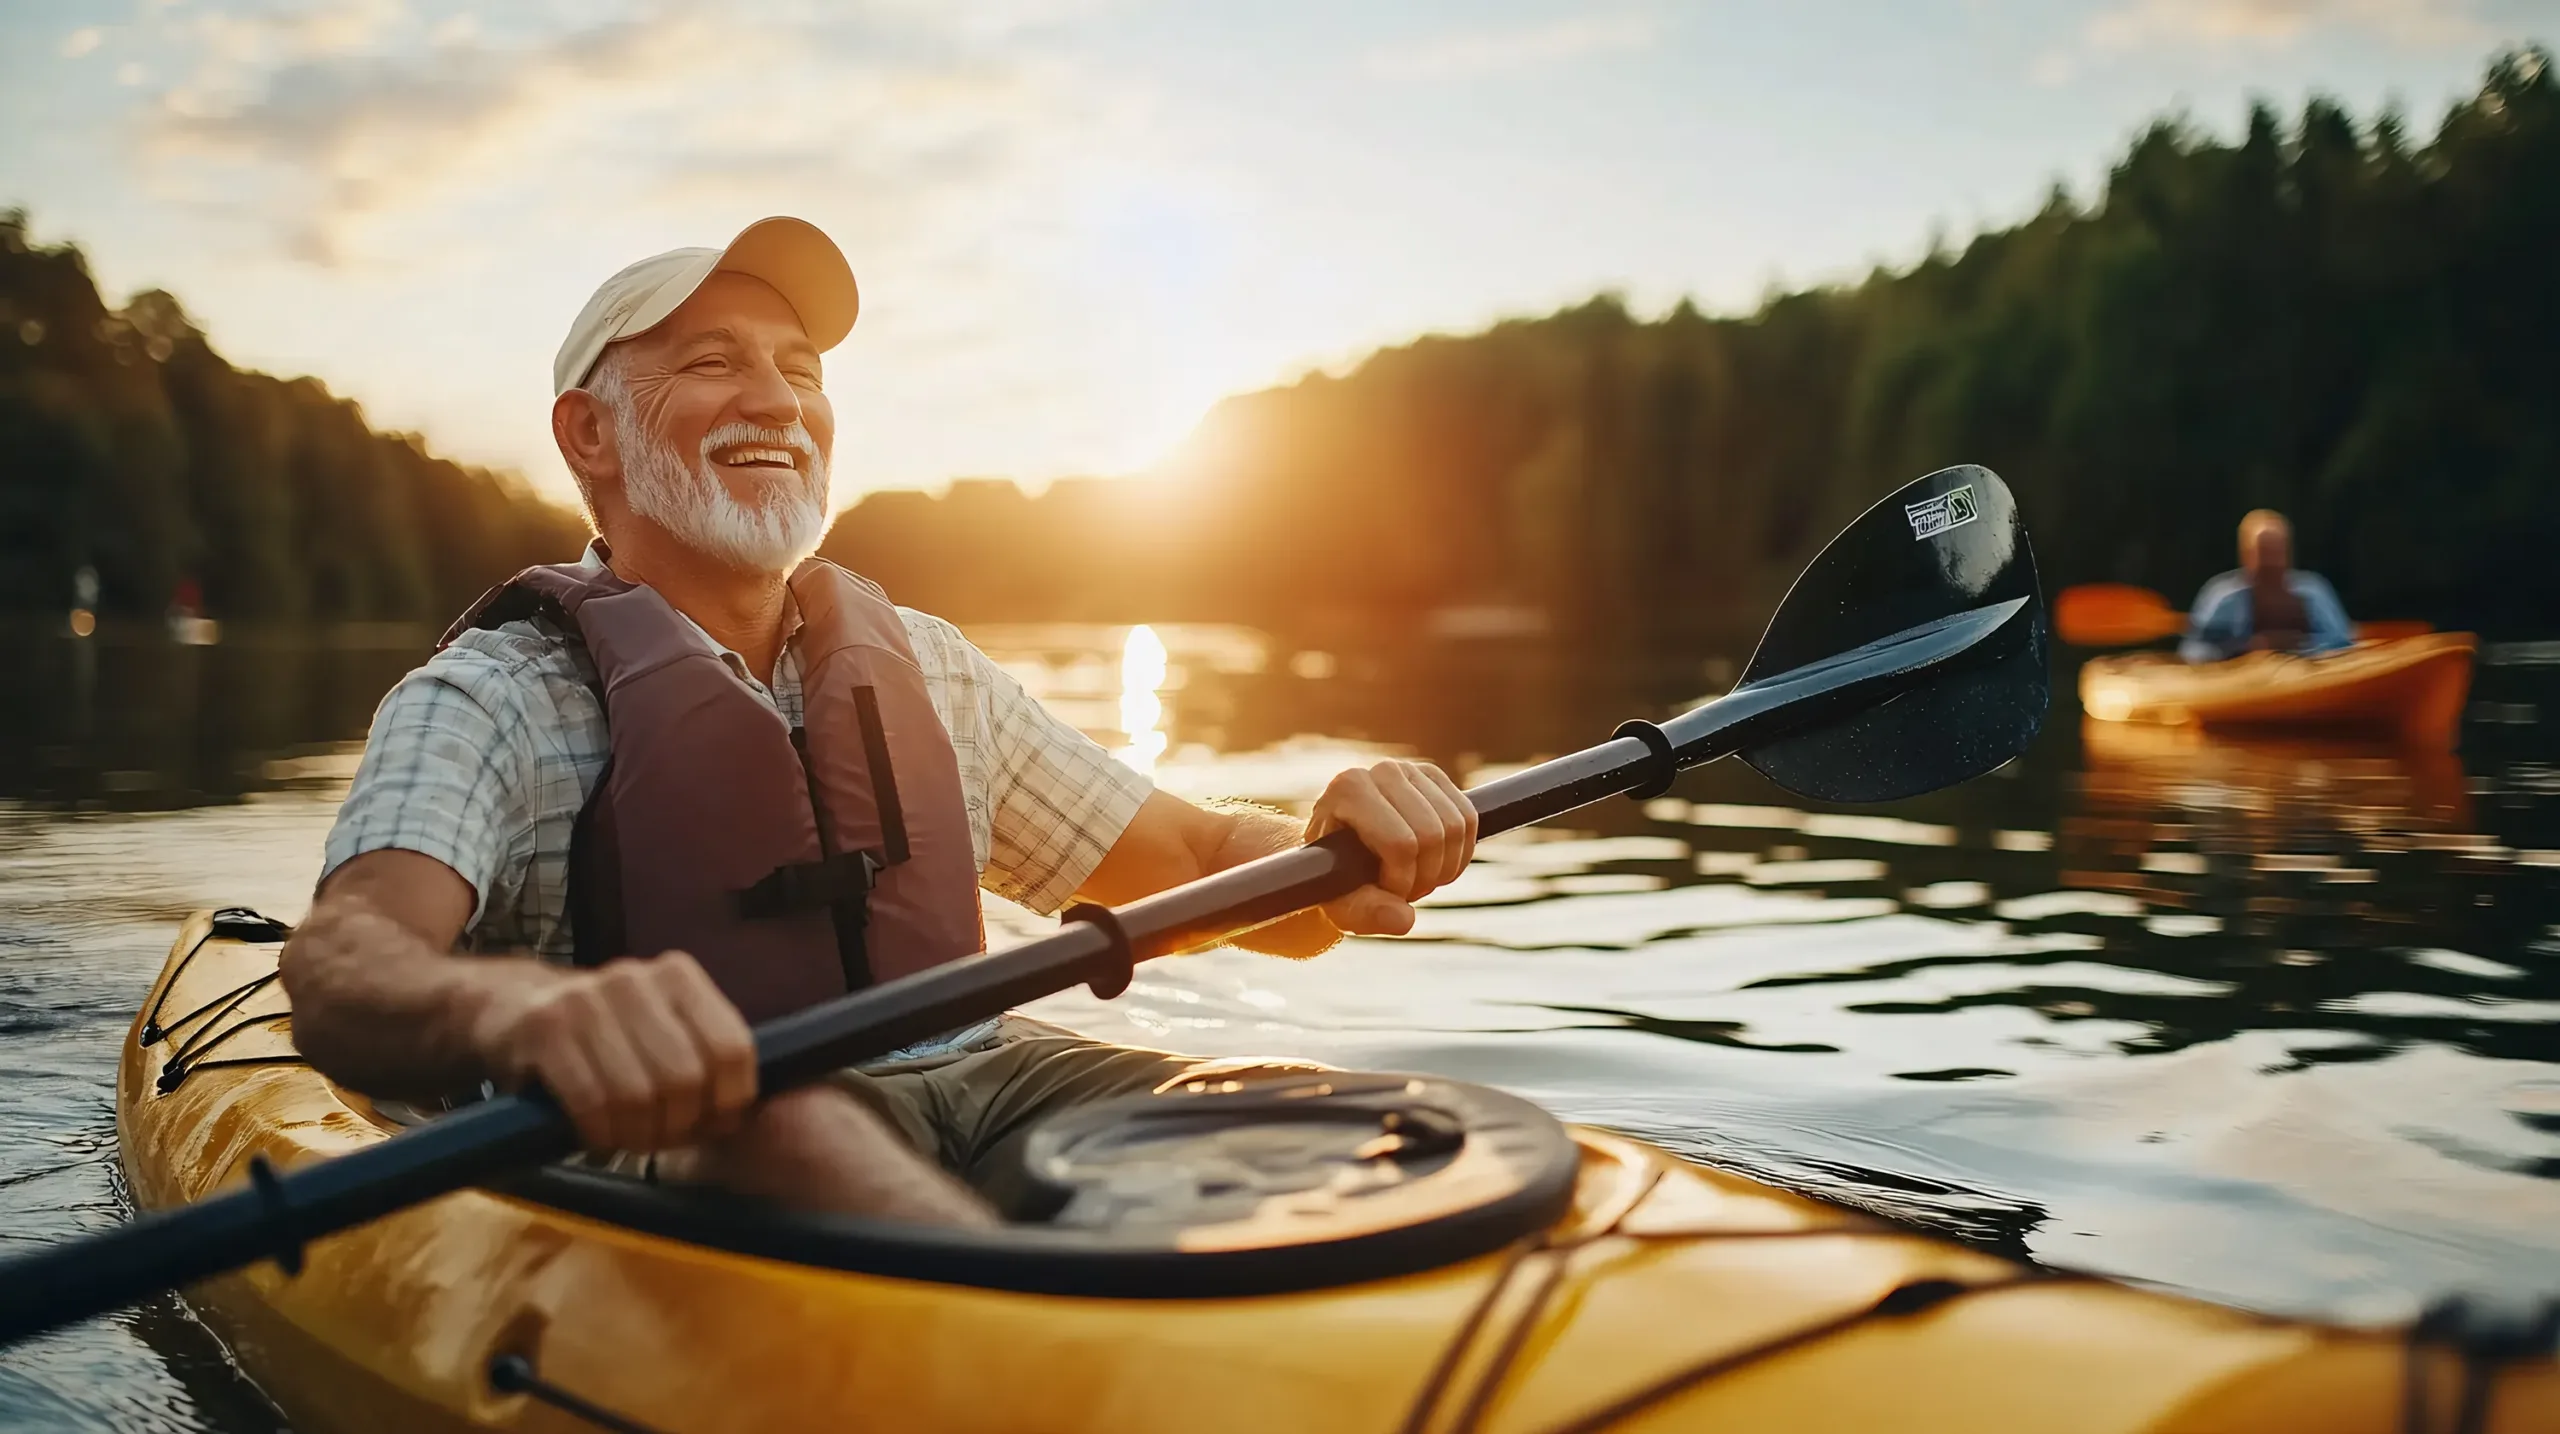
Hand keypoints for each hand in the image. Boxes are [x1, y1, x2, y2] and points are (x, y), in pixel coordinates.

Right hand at [468, 951, 757, 1152]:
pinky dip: (598, 1133)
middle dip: (677, 1126)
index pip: (732, 1049)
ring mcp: (586, 1000)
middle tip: (660, 1140)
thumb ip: (700, 1055)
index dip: (728, 1101)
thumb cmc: (600, 1033)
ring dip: (634, 1134)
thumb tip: (739, 1115)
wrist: (508, 1009)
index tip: (712, 1126)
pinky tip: (595, 1136)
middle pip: (686, 1079)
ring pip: (638, 1096)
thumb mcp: (657, 1028)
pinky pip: (591, 1103)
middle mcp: (635, 979)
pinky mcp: (544, 1029)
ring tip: (626, 1138)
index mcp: (678, 976)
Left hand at [1305, 759, 1478, 935]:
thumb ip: (1366, 914)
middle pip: (1432, 834)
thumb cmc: (1335, 880)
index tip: (1386, 893)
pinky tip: (1437, 866)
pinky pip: (1469, 818)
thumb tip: (1404, 920)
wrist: (1340, 854)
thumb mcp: (1342, 904)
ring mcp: (1411, 770)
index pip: (1400, 843)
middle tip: (1406, 891)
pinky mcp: (1434, 778)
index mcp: (1349, 790)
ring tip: (1418, 879)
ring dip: (1445, 867)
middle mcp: (1382, 771)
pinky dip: (1461, 853)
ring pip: (1456, 826)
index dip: (1403, 881)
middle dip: (1426, 876)